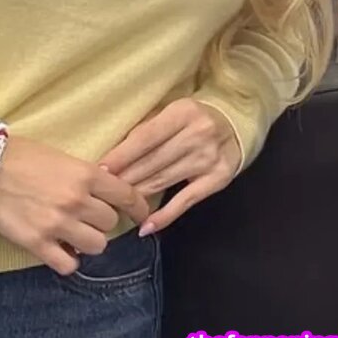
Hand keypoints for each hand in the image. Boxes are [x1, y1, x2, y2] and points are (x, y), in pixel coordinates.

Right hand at [0, 135, 149, 274]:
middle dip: (102, 219)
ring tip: (73, 232)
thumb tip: (102, 188)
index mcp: (84, 174)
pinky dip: (68, 259)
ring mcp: (58, 225)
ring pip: (97, 246)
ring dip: (88, 240)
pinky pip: (69, 265)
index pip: (126, 195)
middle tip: (87, 214)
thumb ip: (82, 174)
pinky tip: (60, 248)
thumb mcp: (58, 155)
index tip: (141, 212)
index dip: (138, 205)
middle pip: (110, 222)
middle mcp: (76, 200)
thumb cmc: (17, 153)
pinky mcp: (38, 244)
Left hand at [99, 99, 240, 234]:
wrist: (234, 125)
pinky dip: (165, 215)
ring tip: (117, 204)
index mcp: (182, 113)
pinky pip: (185, 201)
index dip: (122, 155)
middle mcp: (197, 135)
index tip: (102, 169)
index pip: (146, 138)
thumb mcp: (173, 112)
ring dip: (139, 195)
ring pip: (165, 181)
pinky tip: (146, 225)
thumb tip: (117, 153)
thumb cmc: (193, 118)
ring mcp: (208, 160)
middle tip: (103, 191)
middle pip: (154, 161)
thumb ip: (149, 128)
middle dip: (126, 177)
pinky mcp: (217, 180)